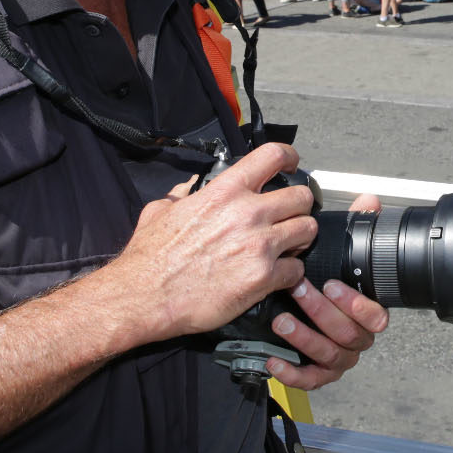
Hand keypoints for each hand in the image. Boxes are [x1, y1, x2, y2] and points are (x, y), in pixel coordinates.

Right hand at [103, 143, 318, 344]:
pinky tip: (277, 276)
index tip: (292, 165)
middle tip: (290, 217)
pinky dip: (291, 274)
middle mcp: (248, 213)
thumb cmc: (149, 258)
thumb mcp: (160, 211)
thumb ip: (182, 195)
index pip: (273, 156)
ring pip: (308, 230)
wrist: (144, 297)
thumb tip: (188, 188)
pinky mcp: (264, 278)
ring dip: (300, 239)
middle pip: (302, 197)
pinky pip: (297, 270)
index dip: (289, 158)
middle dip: (299, 207)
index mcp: (225, 192)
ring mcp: (259, 245)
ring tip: (287, 247)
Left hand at [268, 191, 389, 390]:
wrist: (296, 314)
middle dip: (321, 312)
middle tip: (298, 290)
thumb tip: (370, 202)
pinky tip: (274, 357)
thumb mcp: (336, 256)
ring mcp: (338, 357)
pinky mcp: (317, 373)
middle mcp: (356, 337)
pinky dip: (292, 371)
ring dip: (304, 337)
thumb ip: (355, 230)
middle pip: (349, 334)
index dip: (355, 302)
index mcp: (366, 312)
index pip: (376, 316)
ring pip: (330, 355)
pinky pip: (310, 379)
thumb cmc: (322, 284)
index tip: (331, 284)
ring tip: (281, 319)